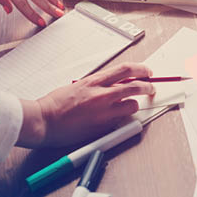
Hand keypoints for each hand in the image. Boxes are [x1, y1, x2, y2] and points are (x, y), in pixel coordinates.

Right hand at [17, 63, 154, 147]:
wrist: (45, 120)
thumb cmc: (56, 102)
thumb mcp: (78, 86)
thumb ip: (96, 85)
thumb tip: (111, 85)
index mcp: (94, 81)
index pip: (125, 70)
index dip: (140, 69)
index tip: (146, 71)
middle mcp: (101, 94)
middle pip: (135, 86)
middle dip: (148, 86)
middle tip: (151, 87)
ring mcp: (104, 112)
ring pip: (133, 105)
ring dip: (135, 104)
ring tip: (133, 104)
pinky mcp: (103, 127)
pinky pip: (120, 121)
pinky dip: (121, 118)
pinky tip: (116, 117)